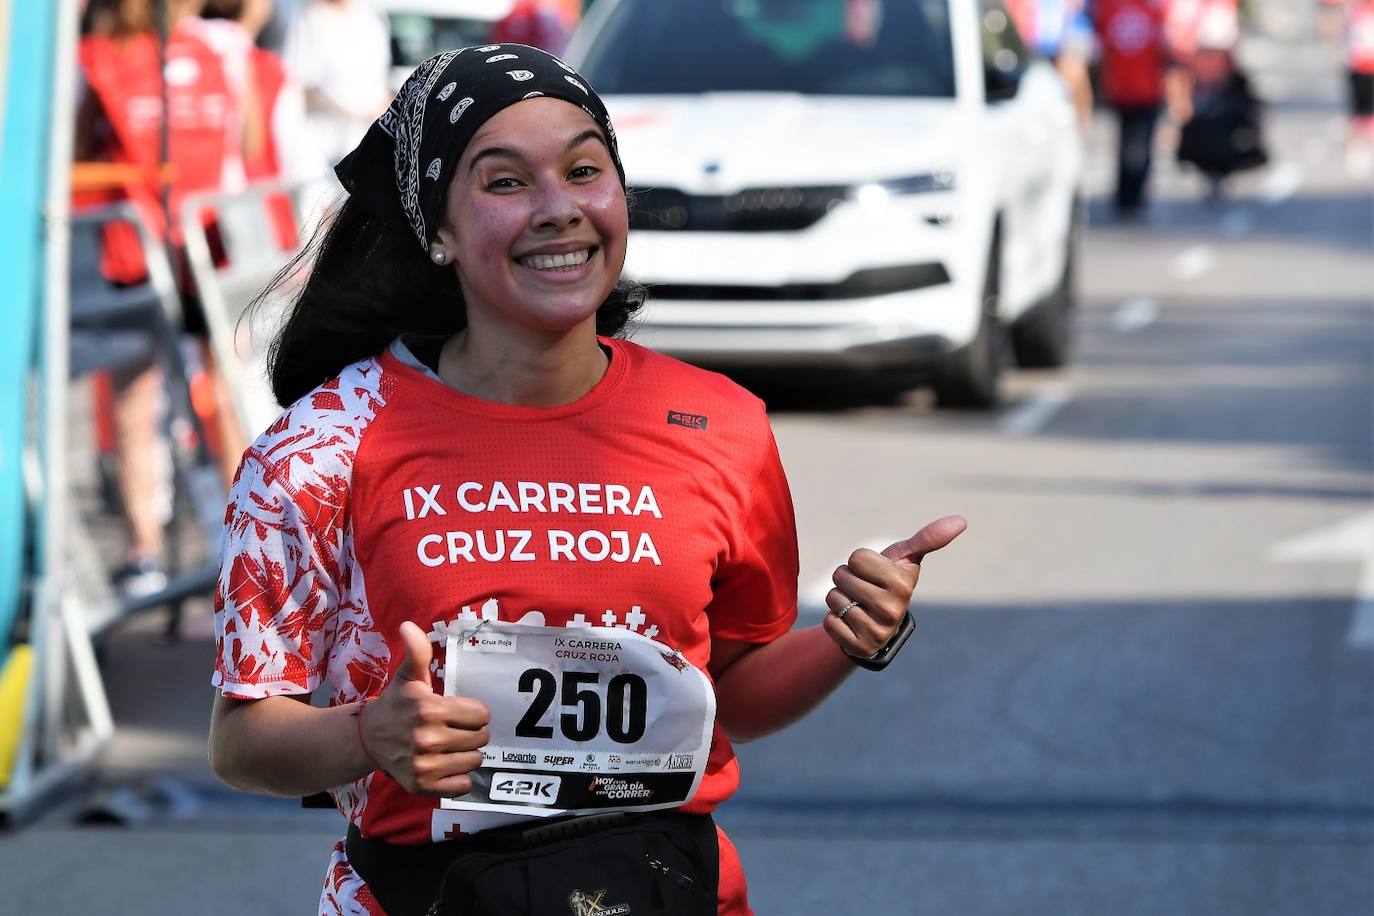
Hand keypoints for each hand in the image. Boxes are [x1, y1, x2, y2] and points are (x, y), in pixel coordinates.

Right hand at [359, 621, 490, 795]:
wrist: (368, 738)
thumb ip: (416, 652)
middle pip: (481, 738)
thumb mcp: (408, 676)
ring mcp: (424, 764)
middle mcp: (428, 738)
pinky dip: (459, 778)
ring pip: (475, 761)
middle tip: (454, 730)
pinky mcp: (422, 785)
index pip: (481, 714)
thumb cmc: (396, 704)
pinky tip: (446, 766)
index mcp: (429, 709)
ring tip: (450, 747)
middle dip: (472, 732)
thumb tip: (409, 626)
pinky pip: (462, 786)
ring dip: (467, 754)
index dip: (474, 712)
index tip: (459, 712)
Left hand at [823, 516, 966, 658]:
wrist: (881, 625)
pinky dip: (834, 620)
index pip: (856, 557)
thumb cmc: (890, 583)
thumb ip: (928, 539)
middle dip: (848, 579)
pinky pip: (829, 622)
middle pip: (841, 575)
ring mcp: (876, 631)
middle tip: (864, 590)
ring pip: (833, 597)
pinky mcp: (858, 647)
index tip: (874, 573)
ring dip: (839, 598)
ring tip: (858, 605)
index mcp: (903, 583)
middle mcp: (892, 610)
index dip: (860, 562)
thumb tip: (961, 520)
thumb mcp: (906, 559)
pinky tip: (851, 623)